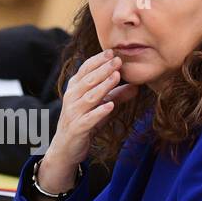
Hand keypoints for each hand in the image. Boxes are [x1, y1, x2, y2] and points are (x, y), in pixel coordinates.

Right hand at [37, 50, 136, 192]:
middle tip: (118, 60)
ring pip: (89, 97)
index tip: (112, 52)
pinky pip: (88, 119)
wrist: (66, 147)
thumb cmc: (84, 122)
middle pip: (88, 80)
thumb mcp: (101, 106)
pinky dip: (99, 112)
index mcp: (75, 89)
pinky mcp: (77, 128)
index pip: (85, 70)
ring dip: (103, 86)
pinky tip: (110, 106)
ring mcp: (73, 113)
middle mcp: (72, 98)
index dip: (98, 60)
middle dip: (103, 69)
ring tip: (116, 77)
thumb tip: (136, 86)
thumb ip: (116, 95)